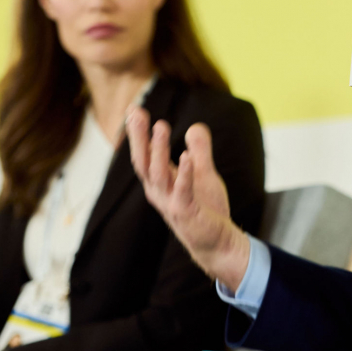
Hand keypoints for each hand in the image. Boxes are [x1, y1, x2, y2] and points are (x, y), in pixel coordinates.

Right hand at [126, 106, 249, 290]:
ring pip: (158, 174)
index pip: (144, 155)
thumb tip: (195, 126)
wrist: (217, 242)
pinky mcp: (186, 213)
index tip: (134, 108)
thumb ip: (200, 151)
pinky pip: (183, 191)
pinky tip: (186, 157)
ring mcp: (170, 203)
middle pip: (143, 162)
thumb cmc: (205, 209)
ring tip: (161, 126)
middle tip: (136, 112)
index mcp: (160, 182)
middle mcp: (159, 192)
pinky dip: (184, 174)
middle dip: (139, 137)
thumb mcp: (204, 173)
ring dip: (159, 150)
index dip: (138, 133)